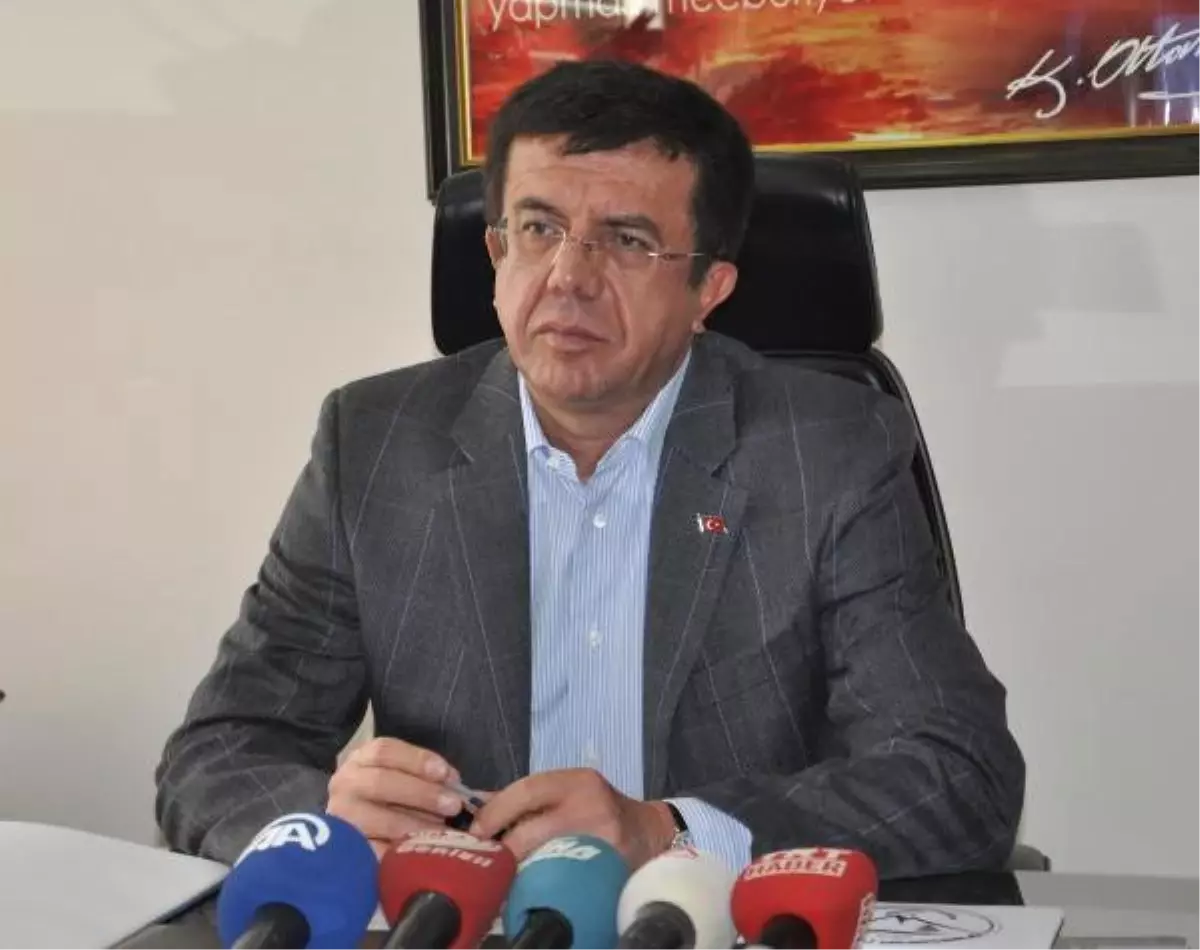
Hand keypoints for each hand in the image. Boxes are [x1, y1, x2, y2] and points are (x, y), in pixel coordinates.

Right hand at [327, 737, 469, 856]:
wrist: (356, 836)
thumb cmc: (392, 799)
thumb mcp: (406, 779)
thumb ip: (430, 778)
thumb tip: (460, 788)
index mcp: (362, 759)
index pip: (385, 751)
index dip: (417, 760)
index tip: (445, 773)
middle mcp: (345, 784)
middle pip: (381, 782)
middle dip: (421, 793)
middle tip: (453, 806)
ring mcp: (342, 818)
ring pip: (380, 820)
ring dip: (416, 825)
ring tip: (443, 831)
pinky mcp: (346, 851)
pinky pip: (376, 852)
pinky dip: (401, 851)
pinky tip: (421, 852)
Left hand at [468, 768, 675, 868]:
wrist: (648, 832)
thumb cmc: (599, 809)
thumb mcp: (569, 792)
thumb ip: (528, 798)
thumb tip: (478, 808)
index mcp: (578, 781)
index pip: (527, 790)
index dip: (495, 811)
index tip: (476, 830)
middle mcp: (591, 805)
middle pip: (532, 829)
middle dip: (502, 848)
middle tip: (486, 859)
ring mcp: (601, 839)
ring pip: (545, 858)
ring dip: (518, 869)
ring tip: (503, 875)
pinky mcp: (607, 867)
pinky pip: (564, 878)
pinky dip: (541, 883)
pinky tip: (531, 886)